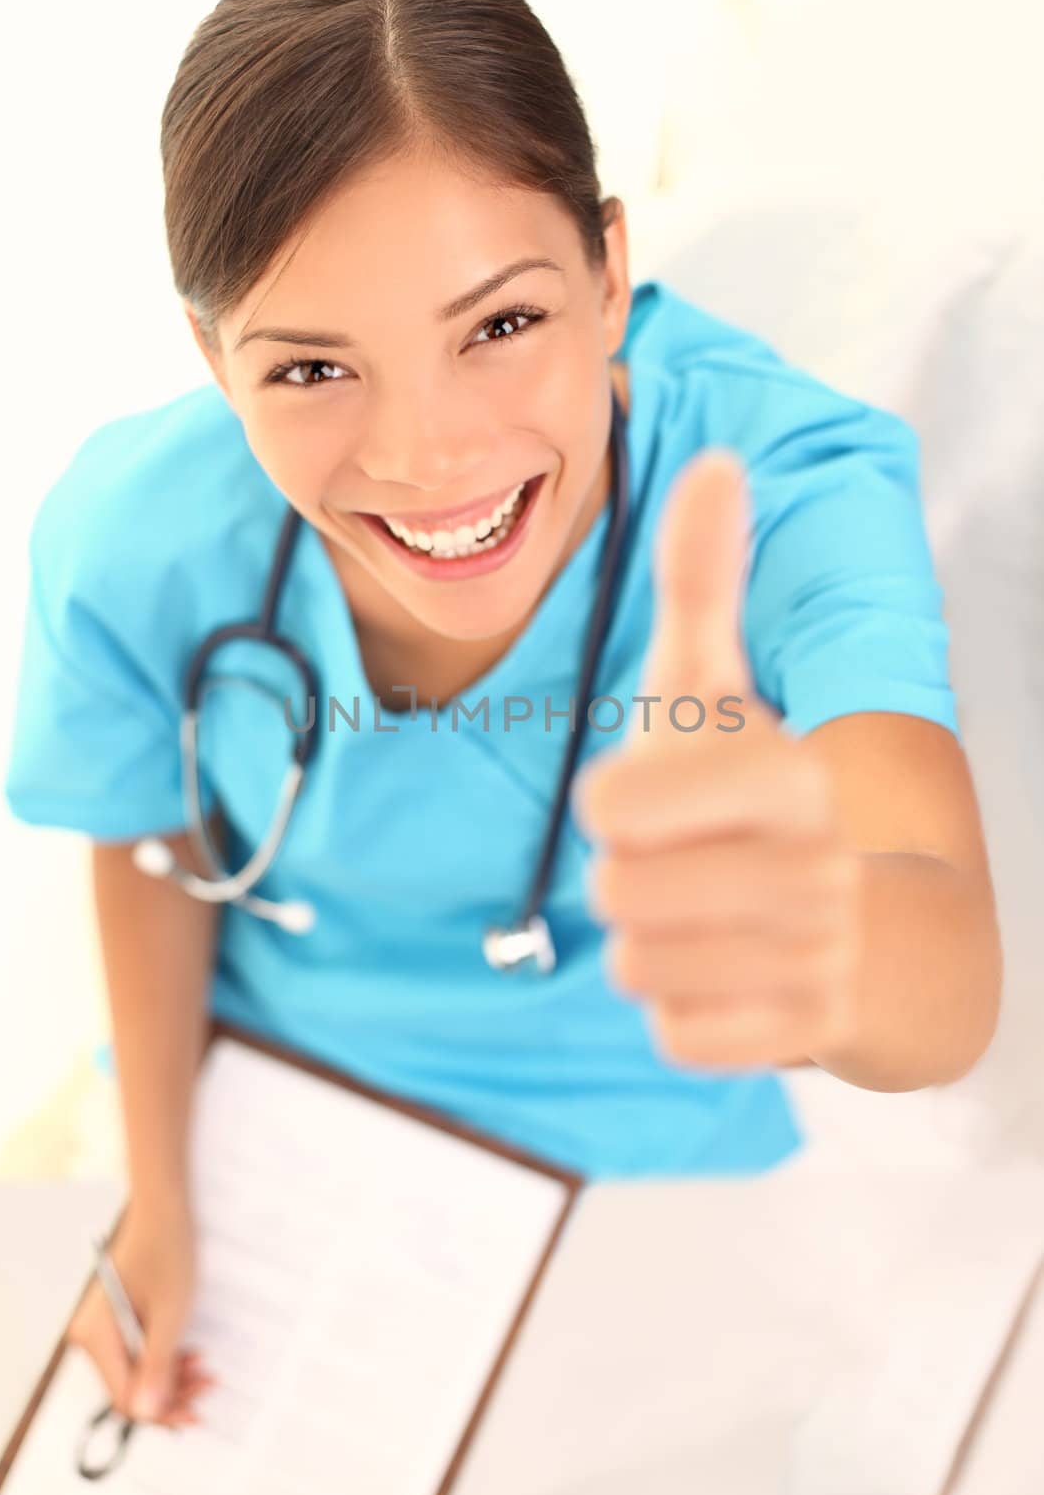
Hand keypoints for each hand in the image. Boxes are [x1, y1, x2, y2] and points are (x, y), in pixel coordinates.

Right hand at [66, 1194, 216, 1427]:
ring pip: (136, 1372)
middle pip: (129, 1386)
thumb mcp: (170, 1314)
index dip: (159, 1411)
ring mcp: (104, 1329)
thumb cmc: (168, 1251)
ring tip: (205, 1371)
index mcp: (95, 1336)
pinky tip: (190, 1357)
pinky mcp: (118, 1322)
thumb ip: (157, 1365)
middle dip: (170, 1393)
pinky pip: (139, 1353)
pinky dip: (165, 1359)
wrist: (164, 1209)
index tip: (193, 1413)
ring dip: (171, 1377)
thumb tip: (147, 1413)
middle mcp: (91, 1336)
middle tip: (207, 1387)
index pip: (123, 1395)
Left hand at [571, 447, 864, 1070]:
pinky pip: (676, 1035)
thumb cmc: (763, 794)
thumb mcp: (721, 690)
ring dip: (651, 944)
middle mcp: (815, 864)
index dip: (613, 802)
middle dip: (627, 880)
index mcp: (789, 773)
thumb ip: (703, 583)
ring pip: (639, 966)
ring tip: (705, 916)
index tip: (648, 797)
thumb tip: (716, 459)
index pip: (615, 803)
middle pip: (616, 891)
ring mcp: (816, 955)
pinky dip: (683, 1011)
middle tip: (681, 864)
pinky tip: (727, 974)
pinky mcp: (803, 1032)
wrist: (881, 928)